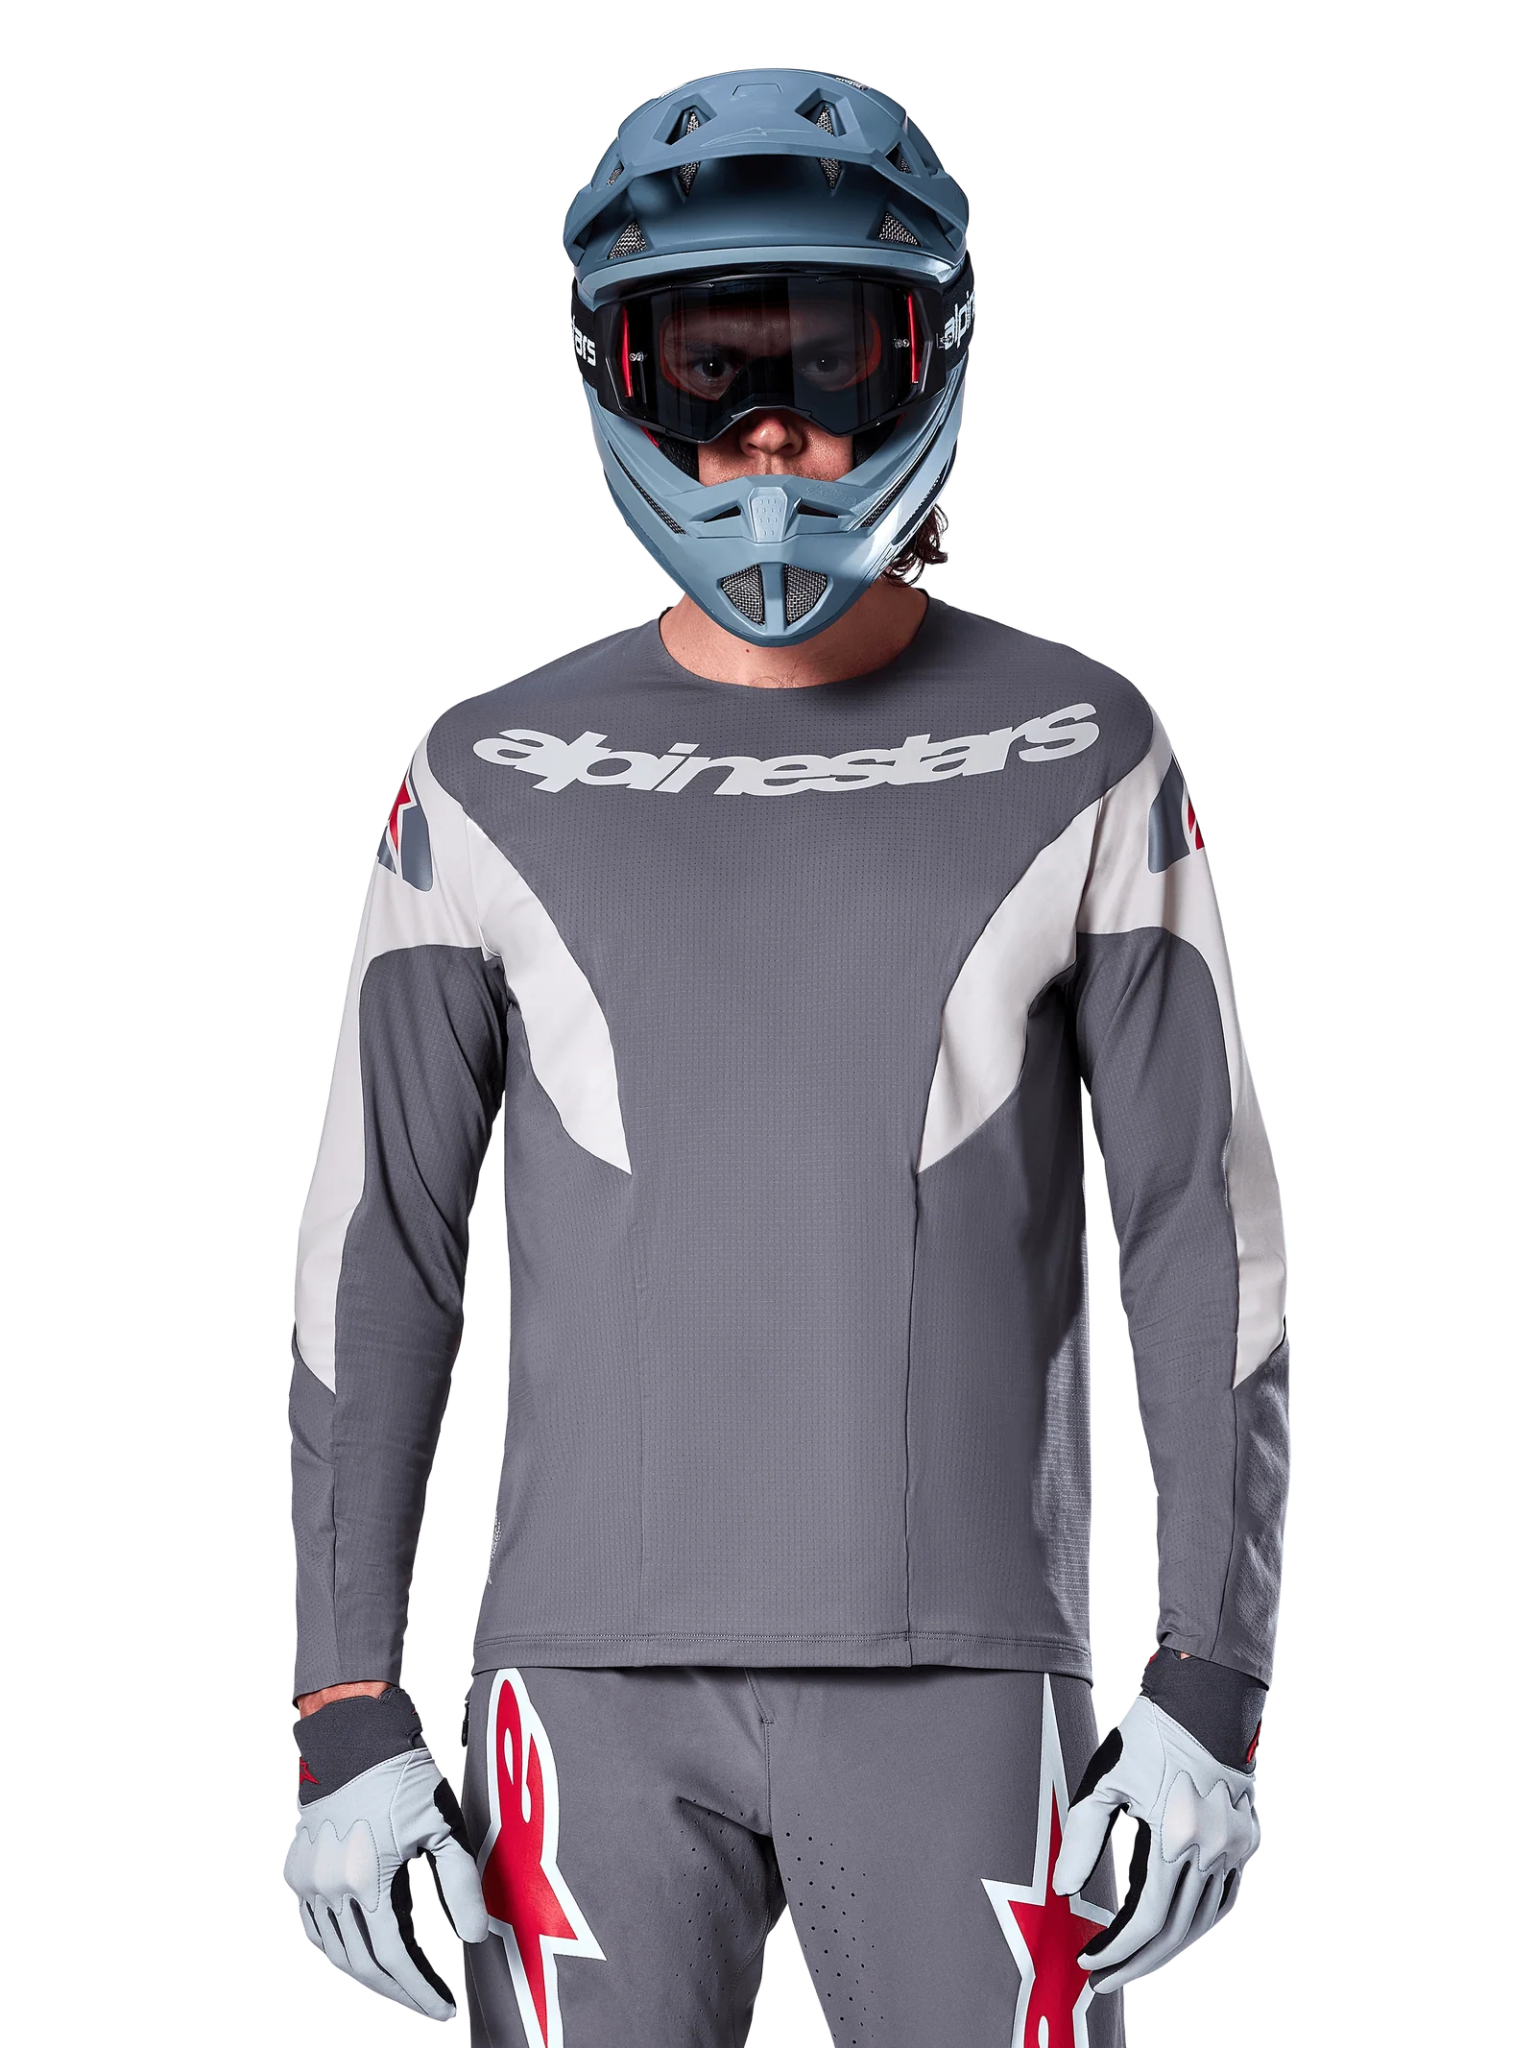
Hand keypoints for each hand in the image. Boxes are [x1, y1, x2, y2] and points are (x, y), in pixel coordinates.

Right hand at [282, 1684, 489, 2021]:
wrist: (352, 1740)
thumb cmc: (397, 1776)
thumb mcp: (441, 1825)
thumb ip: (461, 1882)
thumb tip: (477, 1933)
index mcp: (367, 1881)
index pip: (395, 1957)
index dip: (421, 1990)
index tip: (443, 2007)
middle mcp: (332, 1891)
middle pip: (363, 1967)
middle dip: (398, 1995)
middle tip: (425, 2008)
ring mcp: (310, 1886)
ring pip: (336, 1956)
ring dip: (368, 1982)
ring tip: (399, 1992)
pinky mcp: (301, 1876)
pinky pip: (317, 1933)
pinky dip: (341, 1955)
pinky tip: (362, 1960)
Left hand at [1050, 1692, 1262, 1996]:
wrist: (1206, 1698)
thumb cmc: (1154, 1732)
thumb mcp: (1106, 1779)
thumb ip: (1084, 1836)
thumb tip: (1065, 1887)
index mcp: (1174, 1837)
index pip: (1144, 1920)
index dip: (1115, 1949)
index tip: (1092, 1960)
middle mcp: (1210, 1851)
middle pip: (1173, 1932)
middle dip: (1137, 1964)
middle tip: (1108, 1978)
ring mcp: (1233, 1849)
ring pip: (1203, 1923)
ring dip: (1169, 1951)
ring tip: (1137, 1965)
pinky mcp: (1246, 1842)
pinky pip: (1228, 1900)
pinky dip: (1204, 1926)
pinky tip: (1182, 1935)